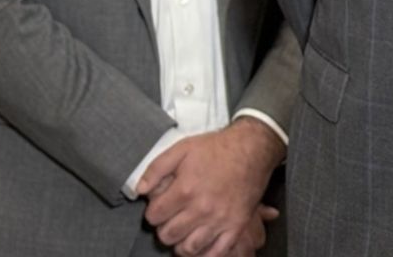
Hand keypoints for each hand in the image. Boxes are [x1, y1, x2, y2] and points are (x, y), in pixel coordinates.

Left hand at [138, 118, 284, 254]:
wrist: (253, 147)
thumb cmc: (216, 148)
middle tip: (173, 217)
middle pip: (168, 235)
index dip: (154, 211)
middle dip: (165, 227)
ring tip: (185, 231)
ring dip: (181, 242)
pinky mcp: (237, 225)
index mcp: (185, 190)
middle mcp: (201, 209)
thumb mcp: (182, 149)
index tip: (161, 205)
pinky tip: (201, 244)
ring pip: (188, 248)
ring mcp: (220, 220)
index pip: (154, 216)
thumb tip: (139, 191)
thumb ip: (156, 169)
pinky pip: (217, 252)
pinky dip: (205, 254)